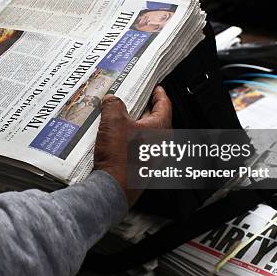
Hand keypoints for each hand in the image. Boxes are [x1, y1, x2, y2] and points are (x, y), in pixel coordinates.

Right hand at [94, 86, 171, 206]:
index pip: (164, 104)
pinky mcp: (141, 166)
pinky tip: (114, 136)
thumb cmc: (120, 159)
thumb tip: (112, 100)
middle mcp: (160, 143)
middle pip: (154, 118)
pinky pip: (138, 145)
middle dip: (143, 108)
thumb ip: (113, 105)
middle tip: (133, 99)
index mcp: (160, 128)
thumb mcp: (113, 121)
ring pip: (145, 133)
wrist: (113, 188)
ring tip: (118, 116)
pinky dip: (129, 138)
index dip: (159, 93)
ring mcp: (152, 156)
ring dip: (133, 124)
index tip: (156, 87)